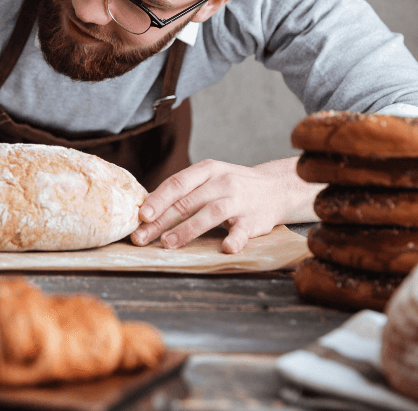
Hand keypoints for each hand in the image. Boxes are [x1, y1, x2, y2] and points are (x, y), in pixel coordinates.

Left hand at [129, 157, 321, 253]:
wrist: (276, 188)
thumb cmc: (232, 186)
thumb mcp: (209, 178)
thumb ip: (184, 191)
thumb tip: (147, 211)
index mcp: (207, 170)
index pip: (177, 184)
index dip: (157, 200)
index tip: (141, 216)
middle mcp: (222, 182)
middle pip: (187, 202)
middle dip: (161, 221)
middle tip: (142, 238)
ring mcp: (239, 200)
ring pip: (210, 214)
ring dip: (187, 230)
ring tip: (168, 243)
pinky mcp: (254, 220)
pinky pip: (243, 230)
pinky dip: (234, 239)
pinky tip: (225, 248)